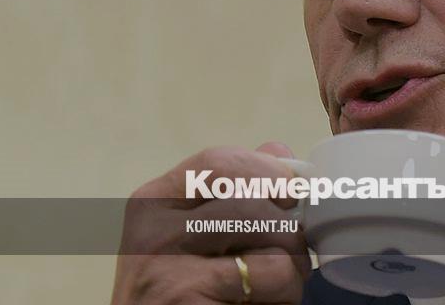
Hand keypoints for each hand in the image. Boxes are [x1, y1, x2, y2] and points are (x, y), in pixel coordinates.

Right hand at [111, 142, 311, 303]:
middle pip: (254, 203)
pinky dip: (282, 297)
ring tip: (272, 291)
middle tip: (291, 260)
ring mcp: (168, 271)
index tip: (291, 194)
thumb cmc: (182, 296)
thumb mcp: (197, 237)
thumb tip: (279, 153)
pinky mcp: (188, 302)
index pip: (219, 162)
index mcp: (152, 204)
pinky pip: (270, 279)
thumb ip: (234, 192)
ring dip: (291, 272)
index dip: (268, 172)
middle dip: (290, 233)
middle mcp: (153, 233)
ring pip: (272, 242)